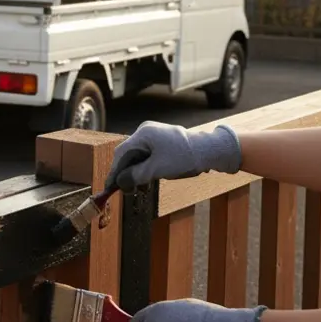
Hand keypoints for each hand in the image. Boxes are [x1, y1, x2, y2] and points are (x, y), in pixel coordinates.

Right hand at [104, 121, 241, 192]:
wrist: (211, 150)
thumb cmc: (184, 158)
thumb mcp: (157, 169)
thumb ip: (135, 175)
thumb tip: (119, 182)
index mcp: (143, 134)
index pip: (121, 154)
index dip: (114, 172)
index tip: (109, 187)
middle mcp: (146, 131)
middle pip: (128, 154)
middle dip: (126, 173)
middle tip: (125, 190)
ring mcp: (155, 135)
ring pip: (138, 156)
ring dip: (136, 172)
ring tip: (139, 189)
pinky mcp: (163, 141)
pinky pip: (148, 155)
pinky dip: (145, 168)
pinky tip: (148, 181)